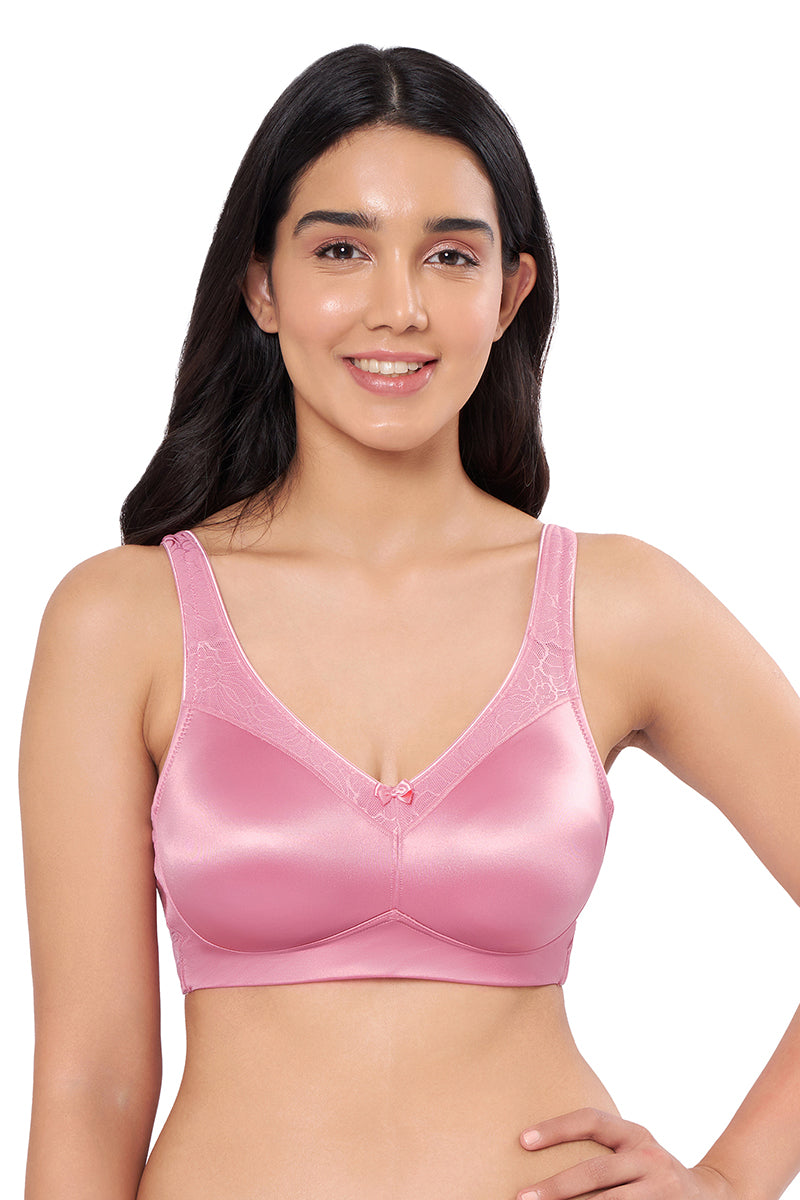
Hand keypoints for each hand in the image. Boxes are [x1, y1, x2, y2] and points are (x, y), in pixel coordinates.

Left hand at [516, 1107, 737, 1199]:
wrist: (713, 1196)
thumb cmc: (653, 1173)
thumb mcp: (634, 1151)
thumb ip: (603, 1152)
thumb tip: (536, 1151)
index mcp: (636, 1134)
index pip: (592, 1120)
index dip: (556, 1128)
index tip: (522, 1140)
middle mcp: (651, 1159)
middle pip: (596, 1171)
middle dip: (556, 1187)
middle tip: (522, 1196)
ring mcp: (662, 1191)